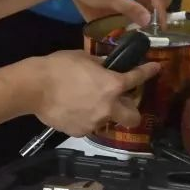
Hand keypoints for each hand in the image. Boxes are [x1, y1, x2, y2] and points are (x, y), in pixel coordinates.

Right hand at [20, 51, 159, 136]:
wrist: (33, 87)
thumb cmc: (59, 67)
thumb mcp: (84, 58)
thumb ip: (100, 64)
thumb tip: (106, 66)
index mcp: (113, 85)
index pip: (138, 78)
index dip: (149, 71)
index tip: (155, 68)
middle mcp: (109, 107)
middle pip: (133, 117)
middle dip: (132, 110)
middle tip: (122, 101)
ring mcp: (95, 122)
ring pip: (108, 121)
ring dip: (105, 113)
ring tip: (89, 103)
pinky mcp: (80, 131)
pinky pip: (89, 125)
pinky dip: (86, 118)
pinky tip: (74, 109)